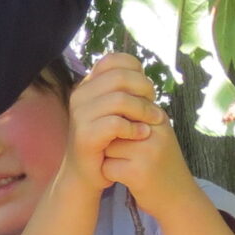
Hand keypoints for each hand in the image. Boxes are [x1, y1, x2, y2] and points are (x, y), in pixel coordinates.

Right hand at [64, 53, 166, 180]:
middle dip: (144, 90)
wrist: (87, 174)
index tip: (148, 91)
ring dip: (143, 111)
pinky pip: (115, 124)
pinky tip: (142, 135)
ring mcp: (79, 114)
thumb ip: (126, 94)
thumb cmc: (107, 142)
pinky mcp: (84, 135)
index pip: (114, 60)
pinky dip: (134, 129)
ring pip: (119, 100)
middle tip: (155, 107)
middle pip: (120, 77)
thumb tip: (147, 81)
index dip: (137, 71)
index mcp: (88, 85)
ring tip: (154, 122)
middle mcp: (80, 95)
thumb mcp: (116, 113)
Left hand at [95, 67, 201, 215]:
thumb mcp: (156, 134)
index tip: (121, 138)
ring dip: (108, 157)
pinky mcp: (138, 173)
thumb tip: (109, 94)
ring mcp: (148, 152)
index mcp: (158, 118)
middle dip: (110, 140)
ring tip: (125, 164)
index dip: (115, 123)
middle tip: (123, 153)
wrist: (179, 199)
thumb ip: (138, 115)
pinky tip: (123, 177)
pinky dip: (109, 174)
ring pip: (106, 145)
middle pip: (111, 124)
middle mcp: (155, 131)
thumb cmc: (162, 164)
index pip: (122, 106)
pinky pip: (107, 166)